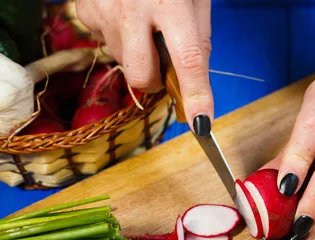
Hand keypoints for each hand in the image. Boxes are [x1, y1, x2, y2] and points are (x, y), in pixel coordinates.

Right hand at [76, 0, 213, 124]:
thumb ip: (197, 38)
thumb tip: (194, 79)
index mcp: (171, 3)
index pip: (188, 59)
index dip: (196, 95)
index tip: (202, 124)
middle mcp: (132, 9)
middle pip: (142, 76)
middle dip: (156, 80)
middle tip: (165, 59)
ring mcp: (103, 11)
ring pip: (123, 63)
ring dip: (138, 55)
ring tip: (145, 23)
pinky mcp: (84, 10)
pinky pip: (105, 43)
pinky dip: (119, 38)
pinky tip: (125, 15)